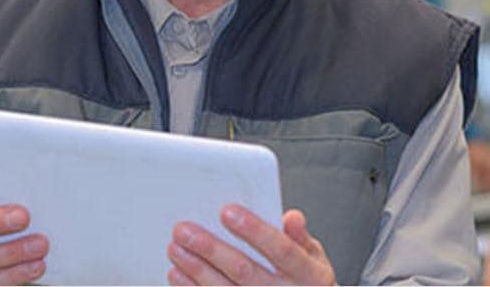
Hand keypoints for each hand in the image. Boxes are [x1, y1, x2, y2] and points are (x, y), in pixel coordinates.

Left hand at [167, 205, 335, 284]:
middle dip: (212, 249)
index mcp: (309, 275)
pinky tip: (177, 273)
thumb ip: (300, 237)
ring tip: (175, 248)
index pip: (282, 250)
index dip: (255, 231)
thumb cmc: (304, 279)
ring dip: (196, 269)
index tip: (227, 211)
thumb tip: (291, 217)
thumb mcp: (314, 257)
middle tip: (183, 230)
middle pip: (244, 271)